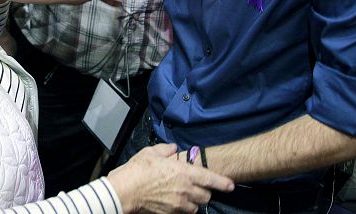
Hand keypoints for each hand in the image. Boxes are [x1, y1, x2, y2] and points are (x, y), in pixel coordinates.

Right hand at [107, 144, 233, 213]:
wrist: (125, 191)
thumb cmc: (138, 170)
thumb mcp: (151, 152)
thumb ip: (166, 150)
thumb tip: (173, 149)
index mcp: (184, 173)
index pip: (211, 179)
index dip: (223, 183)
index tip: (230, 185)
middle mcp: (185, 190)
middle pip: (206, 196)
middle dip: (204, 192)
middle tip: (197, 187)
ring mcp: (179, 204)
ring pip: (196, 207)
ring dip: (194, 202)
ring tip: (186, 197)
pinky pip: (183, 213)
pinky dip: (183, 209)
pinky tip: (175, 203)